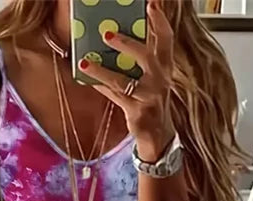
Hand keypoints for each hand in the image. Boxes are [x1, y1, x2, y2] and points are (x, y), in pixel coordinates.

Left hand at [81, 0, 174, 162]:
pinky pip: (115, 96)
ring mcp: (149, 97)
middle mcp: (161, 80)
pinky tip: (87, 78)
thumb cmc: (150, 100)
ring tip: (86, 61)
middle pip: (147, 57)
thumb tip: (113, 35)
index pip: (166, 40)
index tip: (151, 5)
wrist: (158, 135)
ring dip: (103, 71)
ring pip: (124, 81)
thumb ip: (139, 58)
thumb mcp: (151, 77)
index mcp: (165, 67)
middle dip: (127, 43)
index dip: (160, 21)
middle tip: (107, 34)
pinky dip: (101, 86)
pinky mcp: (138, 113)